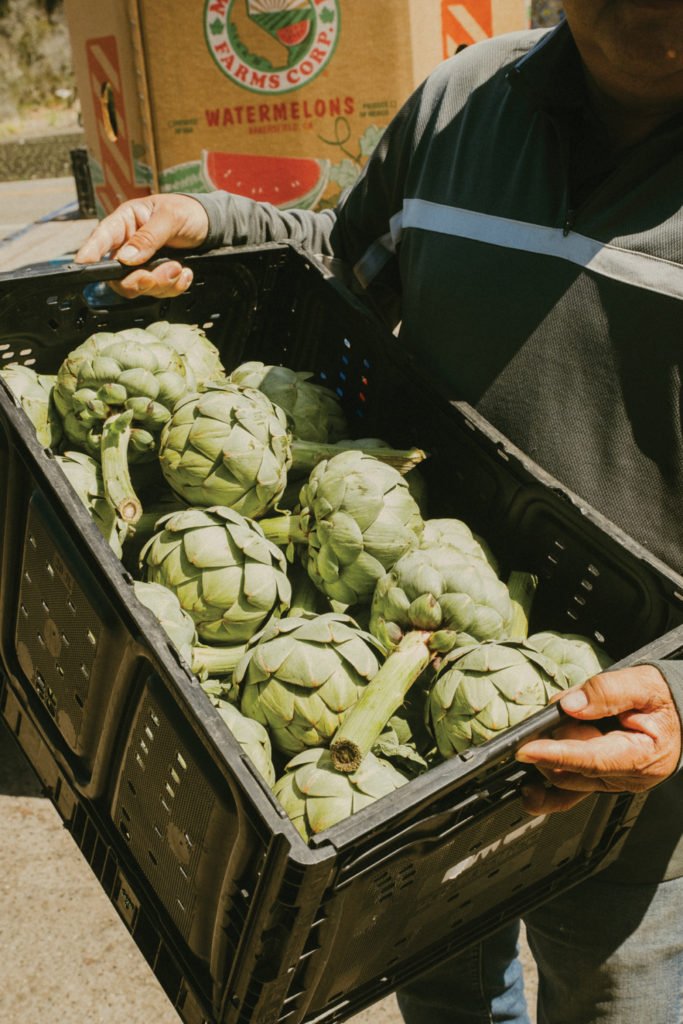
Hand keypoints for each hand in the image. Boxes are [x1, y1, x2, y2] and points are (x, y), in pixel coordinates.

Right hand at [74, 193, 209, 298]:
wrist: (211, 226)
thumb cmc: (187, 212)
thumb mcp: (170, 217)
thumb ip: (148, 237)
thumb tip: (127, 258)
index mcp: (125, 222)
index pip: (101, 238)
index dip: (90, 252)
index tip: (83, 265)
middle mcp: (128, 245)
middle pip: (118, 275)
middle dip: (140, 279)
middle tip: (167, 270)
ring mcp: (142, 264)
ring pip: (139, 287)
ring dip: (162, 283)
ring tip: (181, 268)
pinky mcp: (156, 277)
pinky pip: (158, 292)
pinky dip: (174, 287)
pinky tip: (186, 273)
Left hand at [515, 665, 681, 815]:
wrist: (679, 717)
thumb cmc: (663, 701)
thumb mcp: (644, 684)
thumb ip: (607, 691)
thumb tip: (570, 705)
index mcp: (641, 756)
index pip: (592, 759)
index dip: (556, 754)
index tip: (526, 750)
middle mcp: (626, 778)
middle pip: (573, 769)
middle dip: (556, 740)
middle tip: (567, 709)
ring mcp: (612, 783)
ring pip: (566, 780)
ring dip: (553, 753)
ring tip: (570, 722)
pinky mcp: (601, 781)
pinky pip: (570, 794)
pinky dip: (547, 794)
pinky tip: (529, 792)